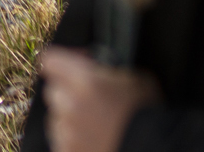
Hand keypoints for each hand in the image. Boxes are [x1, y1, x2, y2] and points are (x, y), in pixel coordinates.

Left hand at [40, 47, 157, 151]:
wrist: (152, 149)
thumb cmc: (146, 113)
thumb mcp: (133, 76)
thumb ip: (105, 68)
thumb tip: (92, 66)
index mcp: (84, 81)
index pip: (50, 60)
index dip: (61, 62)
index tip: (72, 66)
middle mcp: (69, 105)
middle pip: (52, 91)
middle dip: (66, 91)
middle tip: (87, 99)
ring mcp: (66, 132)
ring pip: (55, 118)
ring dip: (67, 118)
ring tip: (92, 124)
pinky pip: (60, 141)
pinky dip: (71, 140)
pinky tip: (91, 139)